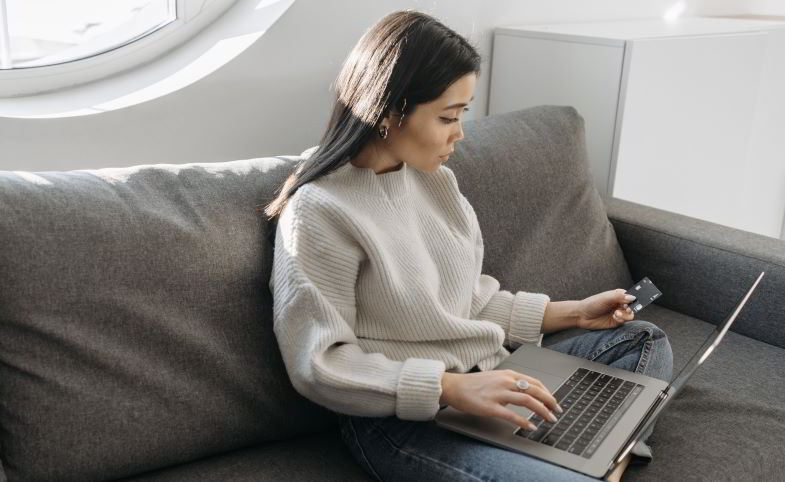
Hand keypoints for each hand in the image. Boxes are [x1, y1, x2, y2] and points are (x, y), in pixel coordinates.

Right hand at [439, 369, 562, 429]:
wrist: (454, 386)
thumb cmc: (473, 384)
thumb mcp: (495, 378)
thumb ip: (510, 384)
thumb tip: (523, 394)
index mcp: (508, 374)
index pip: (534, 382)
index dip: (548, 392)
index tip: (554, 401)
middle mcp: (505, 381)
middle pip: (535, 390)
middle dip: (550, 402)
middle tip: (557, 411)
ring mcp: (498, 393)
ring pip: (527, 401)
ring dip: (542, 411)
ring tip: (549, 419)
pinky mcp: (490, 406)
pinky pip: (511, 415)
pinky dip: (524, 422)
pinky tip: (531, 427)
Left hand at [576, 289, 636, 330]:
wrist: (582, 316)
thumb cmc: (592, 304)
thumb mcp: (605, 298)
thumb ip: (619, 297)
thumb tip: (633, 297)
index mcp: (618, 295)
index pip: (631, 295)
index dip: (634, 298)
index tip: (633, 300)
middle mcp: (619, 304)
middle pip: (633, 306)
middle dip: (631, 308)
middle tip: (626, 308)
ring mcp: (618, 313)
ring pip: (630, 315)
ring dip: (625, 314)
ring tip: (616, 313)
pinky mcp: (616, 322)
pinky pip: (624, 321)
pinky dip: (621, 319)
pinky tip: (614, 317)